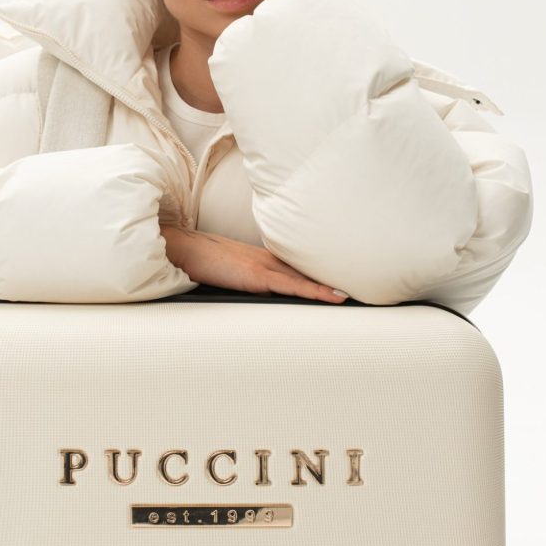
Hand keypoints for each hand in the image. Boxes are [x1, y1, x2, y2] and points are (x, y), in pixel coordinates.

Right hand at [160, 224, 347, 302]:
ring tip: (357, 294)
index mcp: (262, 257)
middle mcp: (268, 258)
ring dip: (331, 286)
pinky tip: (334, 296)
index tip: (342, 278)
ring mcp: (265, 265)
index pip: (297, 265)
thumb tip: (254, 288)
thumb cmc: (199, 260)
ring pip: (306, 278)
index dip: (320, 272)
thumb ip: (244, 276)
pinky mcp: (258, 275)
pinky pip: (294, 286)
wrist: (182, 248)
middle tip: (363, 284)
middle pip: (307, 269)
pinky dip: (316, 291)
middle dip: (332, 277)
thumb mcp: (227, 269)